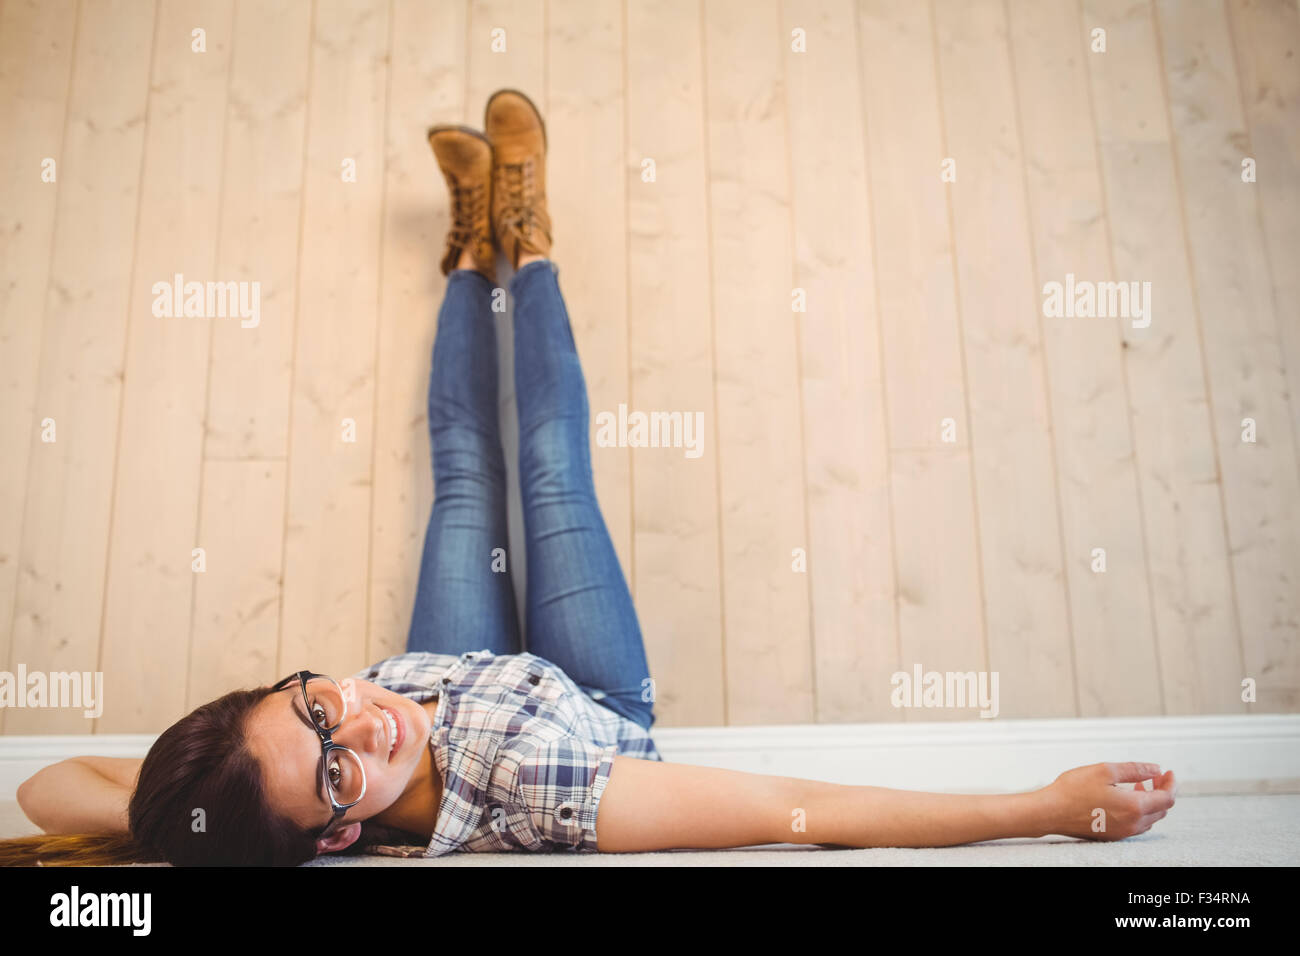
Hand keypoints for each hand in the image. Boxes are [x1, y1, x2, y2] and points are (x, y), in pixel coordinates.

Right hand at [1040, 761, 1175, 840]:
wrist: (1050, 812)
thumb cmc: (1074, 790)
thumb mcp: (1105, 770)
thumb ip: (1134, 769)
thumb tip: (1156, 769)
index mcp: (1134, 807)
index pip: (1167, 798)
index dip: (1171, 783)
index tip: (1168, 772)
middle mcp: (1133, 823)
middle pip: (1161, 809)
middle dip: (1161, 791)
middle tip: (1153, 776)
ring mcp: (1123, 832)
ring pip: (1150, 818)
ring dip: (1150, 801)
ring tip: (1138, 785)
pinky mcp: (1113, 835)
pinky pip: (1137, 824)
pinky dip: (1139, 811)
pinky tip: (1124, 799)